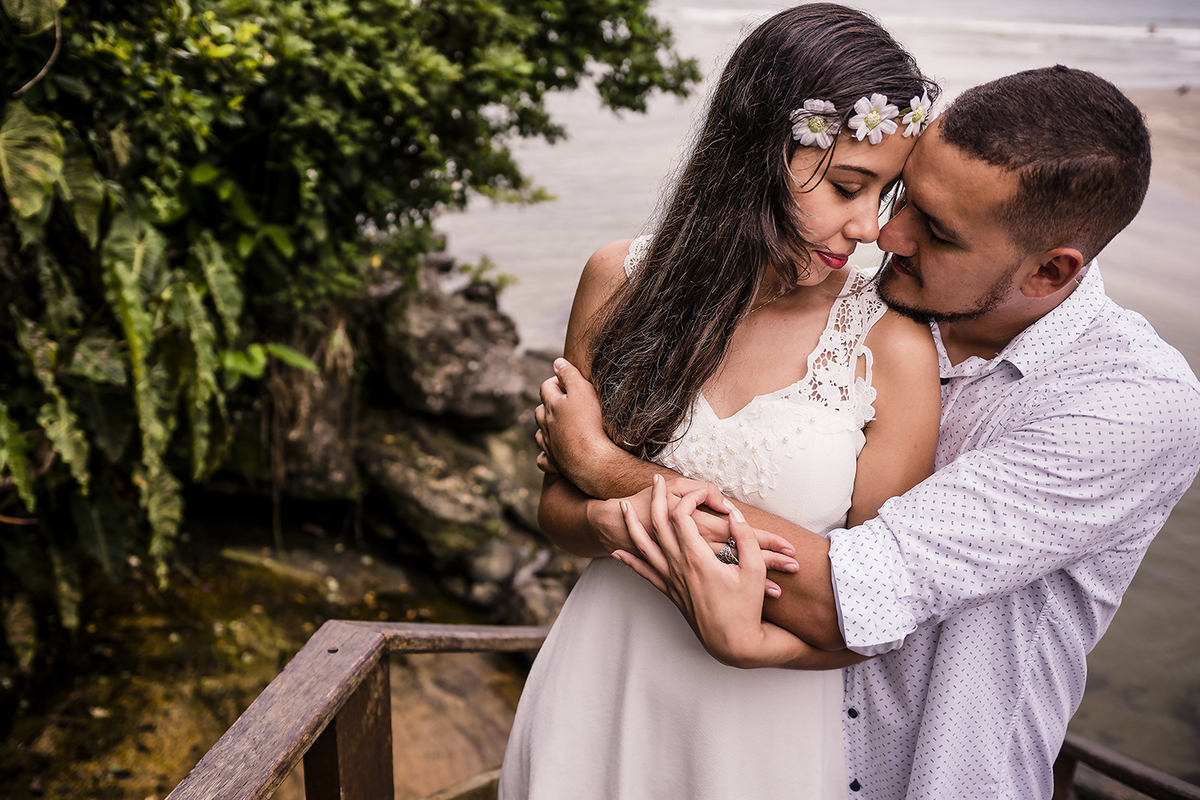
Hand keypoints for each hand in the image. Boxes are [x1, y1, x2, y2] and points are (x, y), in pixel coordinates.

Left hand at [534, 358, 618, 493]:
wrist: (592, 461)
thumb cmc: (590, 423)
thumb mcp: (582, 391)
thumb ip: (569, 375)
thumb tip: (556, 362)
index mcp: (551, 406)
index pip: (545, 388)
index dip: (555, 381)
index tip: (566, 380)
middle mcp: (546, 425)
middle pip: (540, 411)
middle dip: (548, 404)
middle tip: (564, 401)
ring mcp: (549, 445)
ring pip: (540, 433)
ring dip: (545, 428)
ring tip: (557, 425)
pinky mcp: (555, 463)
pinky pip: (544, 459)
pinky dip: (545, 454)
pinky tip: (551, 453)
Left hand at [593, 480, 796, 594]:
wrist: (734, 644)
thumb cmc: (747, 607)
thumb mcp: (754, 569)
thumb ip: (746, 538)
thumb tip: (735, 515)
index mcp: (697, 558)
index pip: (682, 517)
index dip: (690, 498)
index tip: (703, 492)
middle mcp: (678, 567)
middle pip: (658, 525)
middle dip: (656, 499)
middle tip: (656, 481)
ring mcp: (671, 580)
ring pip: (644, 547)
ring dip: (632, 524)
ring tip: (622, 506)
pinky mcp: (670, 593)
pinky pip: (644, 573)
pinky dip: (629, 560)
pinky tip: (617, 551)